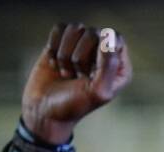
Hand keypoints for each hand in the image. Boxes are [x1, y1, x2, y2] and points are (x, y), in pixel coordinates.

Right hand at [21, 23, 132, 143]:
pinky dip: (53, 46)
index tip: (91, 68)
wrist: (45, 110)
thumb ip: (108, 66)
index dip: (101, 49)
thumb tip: (108, 38)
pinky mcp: (62, 43)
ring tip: (66, 72)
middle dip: (80, 56)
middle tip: (77, 76)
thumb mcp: (97, 91)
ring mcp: (82, 47)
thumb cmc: (74, 105)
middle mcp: (103, 54)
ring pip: (76, 28)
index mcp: (118, 67)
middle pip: (94, 32)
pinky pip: (59, 28)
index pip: (116, 38)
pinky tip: (55, 63)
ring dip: (65, 53)